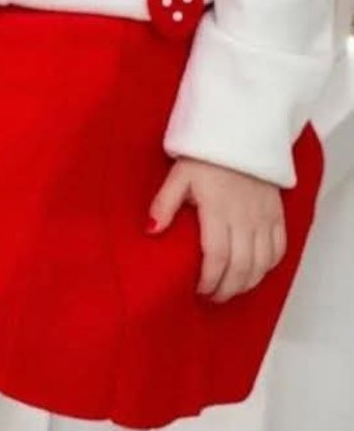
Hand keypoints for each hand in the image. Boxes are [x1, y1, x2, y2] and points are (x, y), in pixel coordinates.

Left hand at [148, 157, 286, 302]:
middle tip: (213, 297)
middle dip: (227, 289)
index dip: (210, 280)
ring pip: (262, 264)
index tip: (199, 290)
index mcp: (218, 210)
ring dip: (247, 283)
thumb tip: (150, 230)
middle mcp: (245, 218)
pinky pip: (279, 249)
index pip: (218, 257)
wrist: (238, 133)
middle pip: (242, 268)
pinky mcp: (277, 214)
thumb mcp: (178, 175)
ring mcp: (264, 217)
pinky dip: (268, 267)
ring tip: (231, 289)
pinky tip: (254, 272)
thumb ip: (164, 204)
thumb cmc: (205, 155)